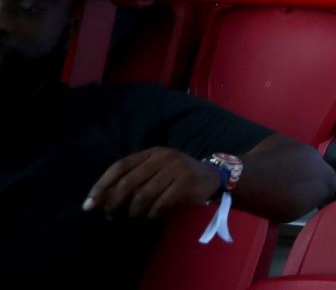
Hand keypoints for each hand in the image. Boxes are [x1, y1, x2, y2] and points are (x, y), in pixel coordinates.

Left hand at [84, 147, 220, 219]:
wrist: (210, 177)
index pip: (120, 166)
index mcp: (151, 153)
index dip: (102, 185)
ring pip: (144, 195)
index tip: (89, 204)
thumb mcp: (154, 173)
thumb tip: (99, 201)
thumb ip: (131, 181)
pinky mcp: (187, 181)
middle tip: (110, 216)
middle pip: (129, 181)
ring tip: (132, 219)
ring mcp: (176, 168)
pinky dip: (152, 214)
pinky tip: (151, 218)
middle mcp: (163, 157)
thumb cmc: (175, 177)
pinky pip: (162, 202)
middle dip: (114, 202)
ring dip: (134, 212)